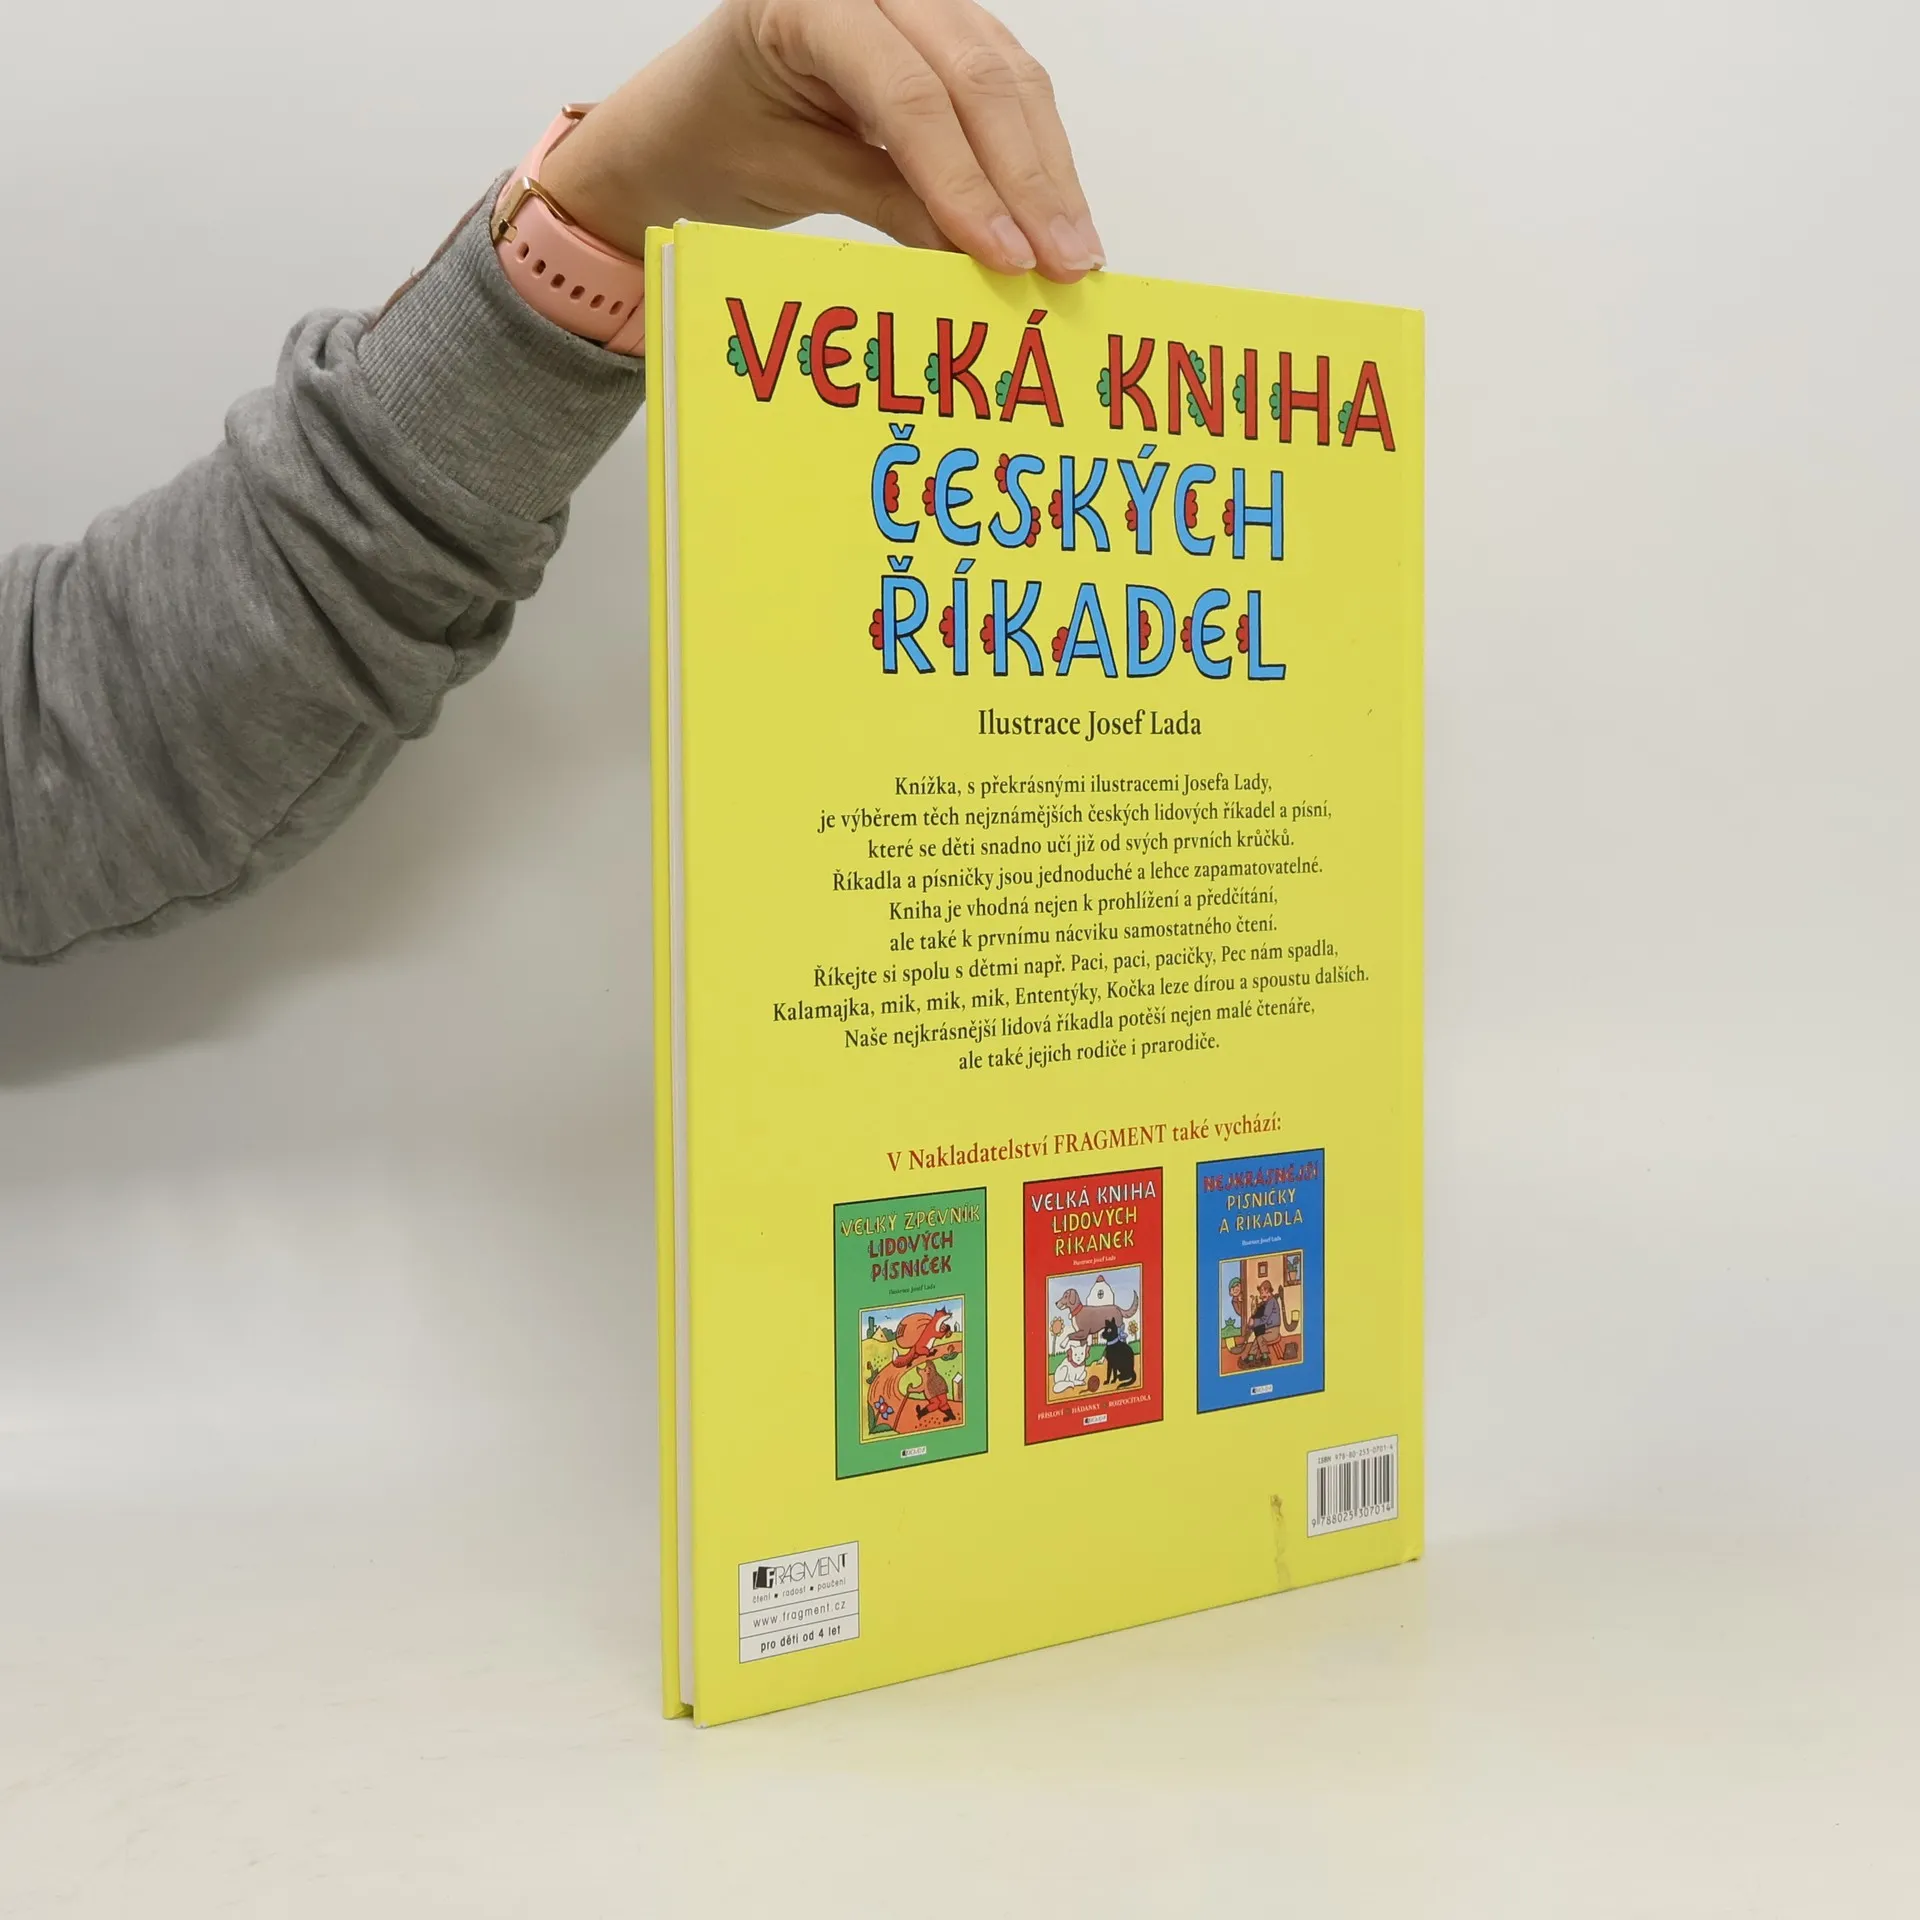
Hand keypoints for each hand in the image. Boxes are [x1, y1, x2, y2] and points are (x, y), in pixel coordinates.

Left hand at [538, 0, 1102, 282]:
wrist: (690, 117)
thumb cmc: (719, 139)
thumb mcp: (792, 176)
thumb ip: (886, 204)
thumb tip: (978, 263)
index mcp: (807, 0)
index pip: (908, 94)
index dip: (966, 181)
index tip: (1008, 257)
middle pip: (975, 75)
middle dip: (1029, 179)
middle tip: (1066, 262)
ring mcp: (914, 0)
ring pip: (1007, 75)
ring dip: (1047, 170)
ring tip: (1074, 252)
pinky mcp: (943, 31)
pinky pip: (1005, 84)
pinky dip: (1035, 155)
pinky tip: (1056, 214)